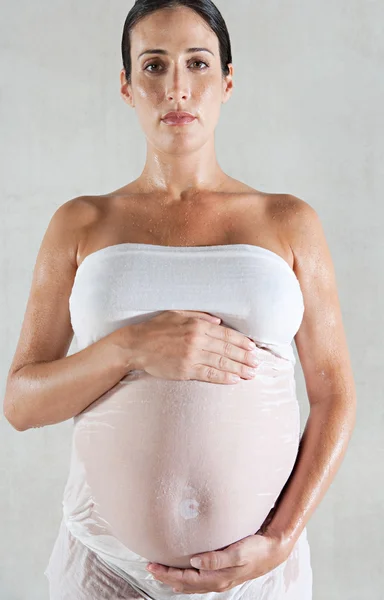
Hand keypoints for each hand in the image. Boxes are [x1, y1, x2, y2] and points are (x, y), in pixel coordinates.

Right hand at [132, 310, 259, 384]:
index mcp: (197, 325)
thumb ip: (199, 315)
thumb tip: (219, 322)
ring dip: (239, 369)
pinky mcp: (185, 370)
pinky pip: (209, 374)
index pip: (226, 334)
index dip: (241, 341)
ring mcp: (191, 356)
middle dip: (245, 357)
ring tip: (251, 373)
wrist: (135, 345)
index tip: (253, 347)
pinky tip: (234, 380)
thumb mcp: (177, 313)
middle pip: (227, 350)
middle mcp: (197, 340)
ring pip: (221, 363)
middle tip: (257, 363)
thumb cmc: (155, 328)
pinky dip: (223, 378)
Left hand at [145, 532, 290, 594]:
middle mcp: (216, 582)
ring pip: (191, 584)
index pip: (185, 578)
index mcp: (217, 578)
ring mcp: (219, 580)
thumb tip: (195, 561)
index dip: (167, 574)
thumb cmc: (255, 550)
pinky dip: (187, 578)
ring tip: (161, 572)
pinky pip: (199, 581)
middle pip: (185, 584)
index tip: (152, 566)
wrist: (272, 552)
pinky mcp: (222, 575)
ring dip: (174, 579)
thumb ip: (217, 558)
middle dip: (166, 577)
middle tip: (150, 568)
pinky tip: (183, 573)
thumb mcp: (237, 552)